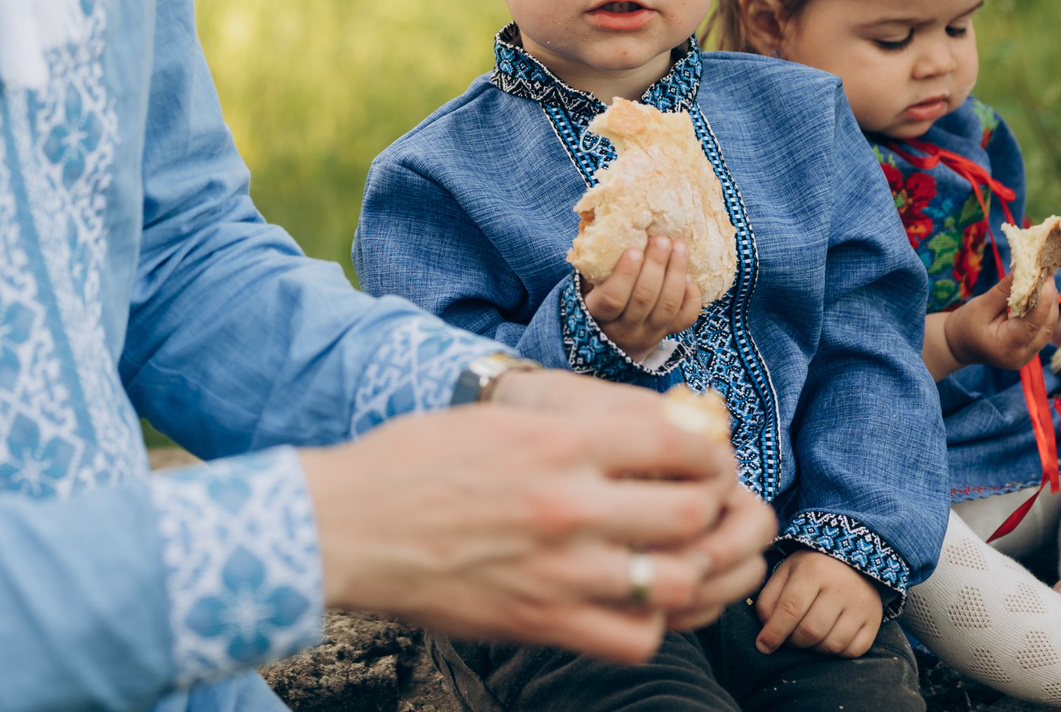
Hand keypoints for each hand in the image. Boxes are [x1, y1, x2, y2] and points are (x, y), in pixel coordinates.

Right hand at [303, 374, 775, 662]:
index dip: (709, 451)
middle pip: (692, 510)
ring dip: (690, 570)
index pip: (676, 440)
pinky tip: (634, 605)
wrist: (347, 525)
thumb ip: (571, 429)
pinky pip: (636, 639)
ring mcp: (561, 569)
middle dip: (712, 509)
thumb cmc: (412, 463)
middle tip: (705, 511)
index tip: (706, 460)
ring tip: (678, 560)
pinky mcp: (543, 622)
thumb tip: (644, 435)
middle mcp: (569, 502)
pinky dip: (650, 625)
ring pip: (679, 580)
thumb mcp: (495, 422)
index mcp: (556, 440)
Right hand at [581, 235, 703, 362]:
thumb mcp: (586, 286)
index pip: (612, 299)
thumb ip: (593, 264)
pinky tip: (689, 276)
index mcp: (598, 315)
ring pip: (667, 306)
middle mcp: (624, 330)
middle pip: (644, 299)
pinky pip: (685, 318)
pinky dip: (691, 296)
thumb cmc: (596, 301)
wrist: (611, 341)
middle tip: (662, 240)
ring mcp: (648, 334)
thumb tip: (603, 225)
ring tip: (679, 247)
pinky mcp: (667, 334)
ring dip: (676, 273)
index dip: (625, 274)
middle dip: (656, 266)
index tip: (634, 250)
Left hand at [753, 550, 880, 656]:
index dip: (774, 632)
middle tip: (788, 638)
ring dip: (814, 649)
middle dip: (793, 642)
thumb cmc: (813, 569)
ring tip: (807, 637)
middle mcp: (840, 587)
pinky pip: (853, 651)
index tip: (763, 645)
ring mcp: (861, 605)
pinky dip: (837, 653)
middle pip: (811, 631)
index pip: (790, 608)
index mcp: (814, 570)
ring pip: (832, 645)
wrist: (854, 561)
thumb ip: (770, 597)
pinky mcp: (874, 620)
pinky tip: (827, 639)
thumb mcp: (787, 571)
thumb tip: (766, 627)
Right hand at [932, 276, 1054, 376]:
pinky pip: (1043, 329)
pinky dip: (1044, 312)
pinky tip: (1042, 296)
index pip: (1033, 323)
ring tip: (1047, 282)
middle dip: (1050, 300)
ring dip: (1050, 304)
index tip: (1047, 278)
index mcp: (1006, 346)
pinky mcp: (1031, 350)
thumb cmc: (965, 325)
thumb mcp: (980, 306)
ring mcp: (1028, 355)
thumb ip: (1003, 291)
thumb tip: (1022, 271)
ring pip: (1048, 328)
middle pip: (1046, 326)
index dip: (1044, 300)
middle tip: (1048, 275)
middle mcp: (1022, 355)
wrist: (960, 345)